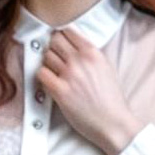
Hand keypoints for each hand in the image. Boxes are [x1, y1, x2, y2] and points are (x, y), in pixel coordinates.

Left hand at [35, 27, 143, 154]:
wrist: (113, 123)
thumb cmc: (111, 99)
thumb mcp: (107, 67)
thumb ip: (91, 54)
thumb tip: (74, 45)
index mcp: (93, 53)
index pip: (68, 31)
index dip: (61, 36)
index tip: (60, 43)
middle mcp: (80, 60)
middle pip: (54, 41)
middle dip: (53, 48)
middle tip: (56, 58)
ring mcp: (69, 75)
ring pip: (46, 56)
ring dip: (47, 63)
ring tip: (54, 72)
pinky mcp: (60, 91)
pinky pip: (41, 73)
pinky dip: (43, 76)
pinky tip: (50, 82)